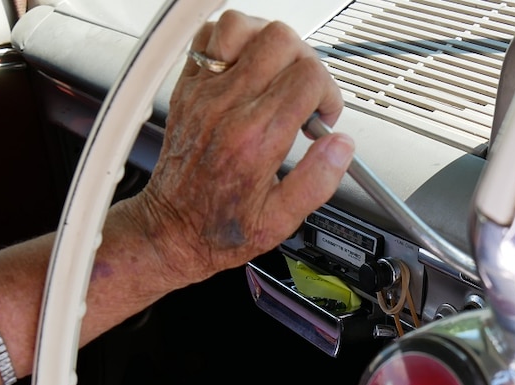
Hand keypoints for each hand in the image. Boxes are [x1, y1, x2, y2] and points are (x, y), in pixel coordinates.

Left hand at [132, 10, 353, 287]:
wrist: (172, 228)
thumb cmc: (221, 226)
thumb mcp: (282, 221)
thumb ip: (318, 181)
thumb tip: (341, 146)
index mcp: (256, 140)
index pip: (308, 78)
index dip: (328, 93)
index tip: (323, 115)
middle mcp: (228, 108)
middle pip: (281, 42)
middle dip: (306, 63)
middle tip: (304, 93)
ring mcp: (204, 92)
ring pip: (243, 27)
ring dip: (269, 43)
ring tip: (276, 73)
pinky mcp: (187, 87)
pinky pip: (207, 35)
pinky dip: (232, 39)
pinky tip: (245, 65)